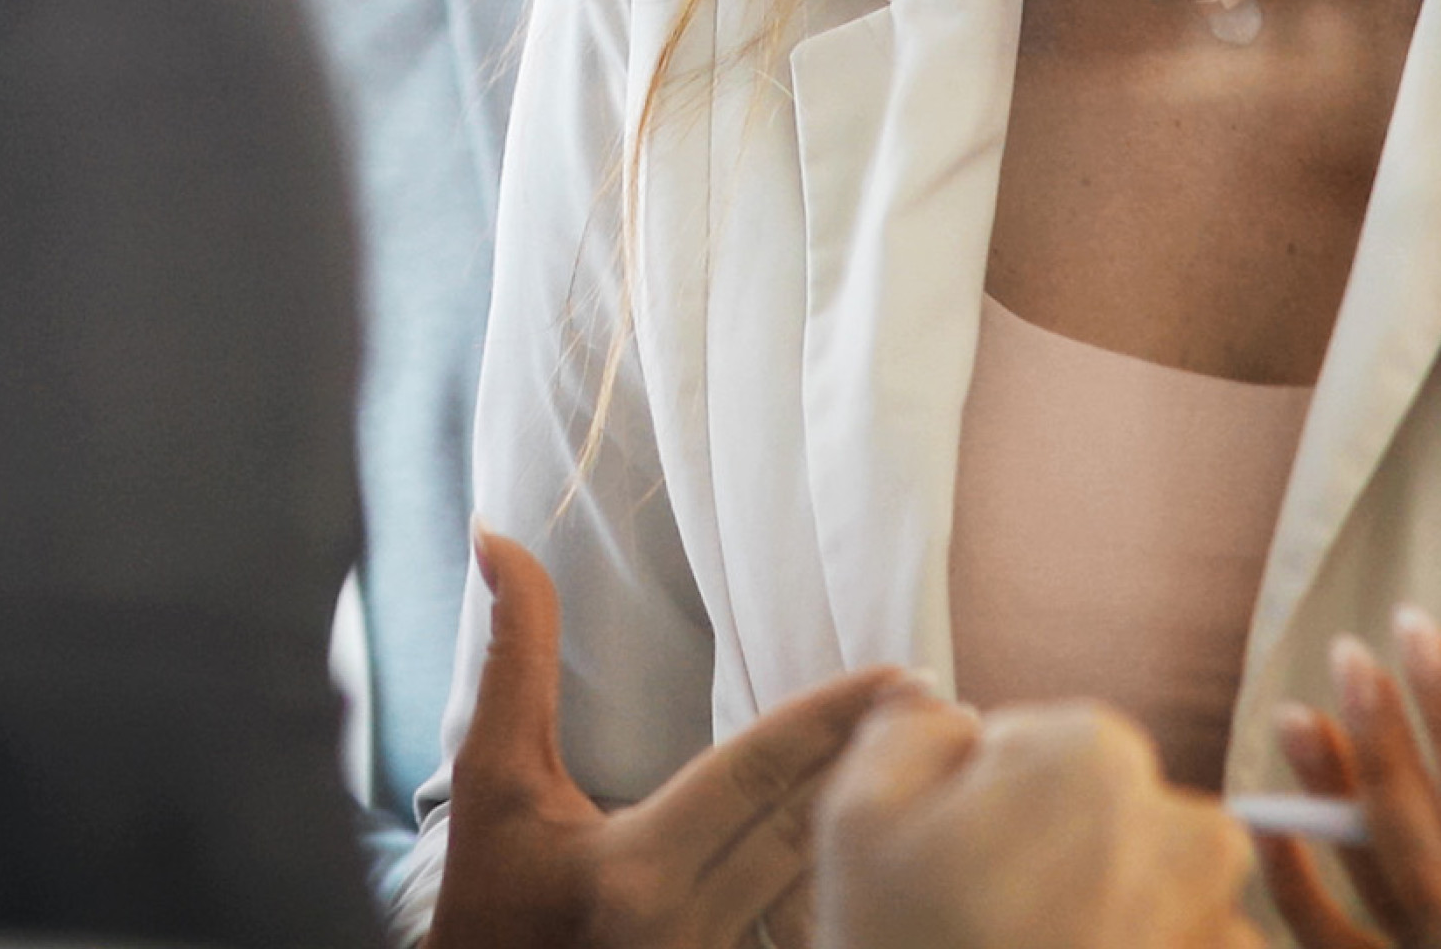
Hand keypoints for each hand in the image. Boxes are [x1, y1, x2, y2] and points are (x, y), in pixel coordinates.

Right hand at [430, 529, 913, 948]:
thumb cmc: (488, 895)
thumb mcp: (493, 778)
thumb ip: (515, 656)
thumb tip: (498, 532)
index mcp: (637, 869)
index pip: (758, 772)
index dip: (835, 716)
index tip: (906, 673)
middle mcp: (685, 930)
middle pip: (808, 826)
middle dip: (883, 762)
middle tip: (953, 703)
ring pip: (821, 890)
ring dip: (884, 829)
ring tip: (950, 764)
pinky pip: (806, 934)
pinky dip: (855, 892)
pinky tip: (904, 852)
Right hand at [817, 694, 1265, 948]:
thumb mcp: (854, 819)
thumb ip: (910, 728)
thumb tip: (950, 715)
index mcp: (1095, 757)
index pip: (1042, 746)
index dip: (992, 804)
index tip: (962, 871)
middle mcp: (1184, 826)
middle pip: (1113, 813)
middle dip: (1065, 856)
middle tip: (998, 926)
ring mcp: (1221, 925)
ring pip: (1165, 889)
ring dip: (1116, 919)